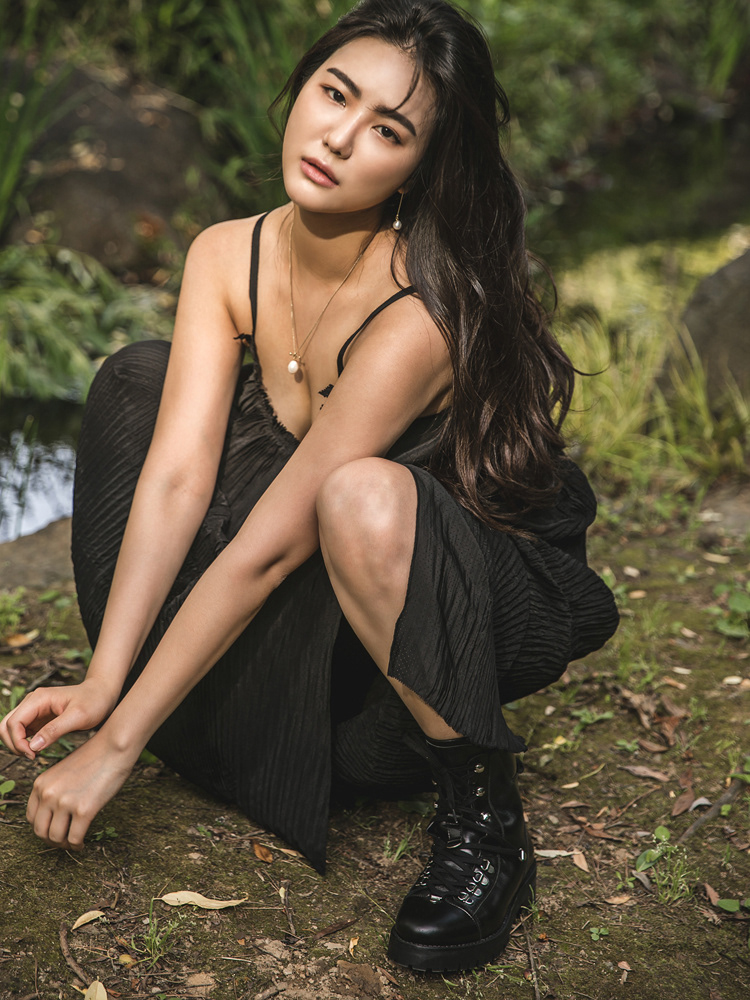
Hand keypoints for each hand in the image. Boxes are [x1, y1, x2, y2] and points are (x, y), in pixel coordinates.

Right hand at [0, 677, 119, 759]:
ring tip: (34, 754)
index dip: (18, 742)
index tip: (33, 755)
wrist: (102, 693)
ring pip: (10, 729)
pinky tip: (37, 750)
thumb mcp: (78, 716)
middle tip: (32, 756)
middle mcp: (32, 702)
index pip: (14, 722)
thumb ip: (55, 730)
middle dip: (13, 744)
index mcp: (39, 699)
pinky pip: (21, 732)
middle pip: (6, 726)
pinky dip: (23, 743)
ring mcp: (34, 710)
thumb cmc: (94, 701)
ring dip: (16, 744)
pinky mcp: (38, 718)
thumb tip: (33, 746)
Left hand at [26, 730, 136, 848]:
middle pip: (40, 831)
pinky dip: (77, 845)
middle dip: (51, 840)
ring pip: (56, 838)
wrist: (114, 747)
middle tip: (63, 841)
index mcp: (41, 784)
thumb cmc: (94, 756)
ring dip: (64, 845)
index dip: (42, 828)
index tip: (53, 830)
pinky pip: (74, 838)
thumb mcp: (63, 771)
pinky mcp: (84, 810)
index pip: (31, 817)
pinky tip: (82, 843)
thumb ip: (54, 790)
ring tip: (74, 843)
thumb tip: (55, 814)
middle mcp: (48, 794)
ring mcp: (65, 803)